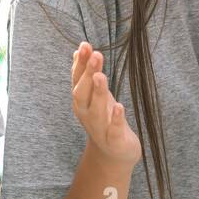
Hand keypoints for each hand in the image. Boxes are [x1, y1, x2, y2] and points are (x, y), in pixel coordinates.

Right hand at [68, 42, 141, 166]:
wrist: (112, 153)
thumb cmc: (104, 118)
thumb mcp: (95, 94)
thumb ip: (86, 73)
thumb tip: (79, 50)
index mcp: (81, 101)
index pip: (77, 79)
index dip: (80, 63)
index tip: (85, 45)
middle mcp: (86, 113)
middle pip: (82, 92)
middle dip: (87, 73)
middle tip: (96, 55)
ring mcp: (99, 128)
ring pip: (95, 110)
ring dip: (98, 92)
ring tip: (101, 76)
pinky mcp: (114, 140)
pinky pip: (113, 130)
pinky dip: (115, 119)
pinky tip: (120, 107)